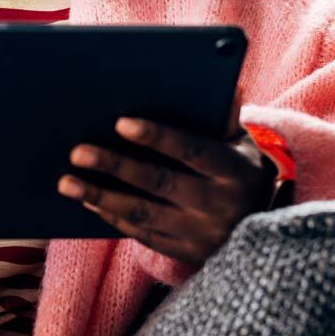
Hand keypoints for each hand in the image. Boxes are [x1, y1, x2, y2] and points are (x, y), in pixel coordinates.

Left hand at [56, 103, 277, 267]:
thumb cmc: (243, 170)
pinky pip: (143, 235)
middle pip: (159, 183)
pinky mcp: (187, 254)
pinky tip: (88, 200)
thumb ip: (225, 115)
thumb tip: (224, 81)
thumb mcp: (243, 143)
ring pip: (143, 214)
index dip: (157, 136)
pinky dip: (113, 217)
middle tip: (77, 151)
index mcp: (233, 171)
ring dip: (101, 196)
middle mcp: (218, 205)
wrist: (268, 227)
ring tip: (66, 181)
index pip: (191, 150)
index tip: (120, 122)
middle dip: (115, 166)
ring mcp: (201, 234)